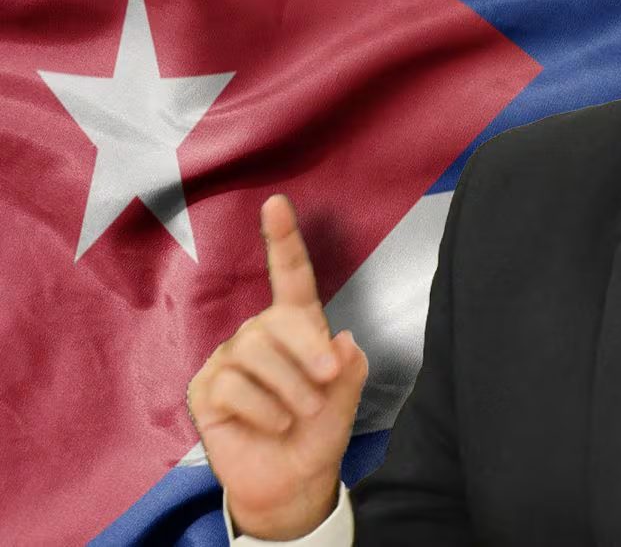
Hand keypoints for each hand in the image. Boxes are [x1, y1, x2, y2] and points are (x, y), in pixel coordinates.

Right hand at [187, 195, 367, 538]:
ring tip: (298, 415)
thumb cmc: (318, 432)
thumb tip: (342, 339)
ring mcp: (228, 361)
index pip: (289, 277)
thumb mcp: (347, 398)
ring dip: (289, 390)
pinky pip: (234, 387)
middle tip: (326, 383)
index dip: (283, 240)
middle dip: (307, 351)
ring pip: (255, 354)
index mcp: (296, 327)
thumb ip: (350, 366)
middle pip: (277, 321)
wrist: (292, 480)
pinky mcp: (206, 390)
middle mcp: (258, 336)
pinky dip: (263, 411)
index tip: (277, 204)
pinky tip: (270, 425)